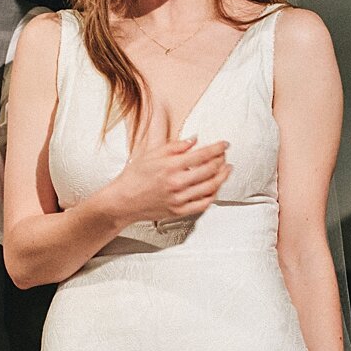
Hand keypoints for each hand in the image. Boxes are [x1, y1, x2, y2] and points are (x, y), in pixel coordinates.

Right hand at [101, 135, 230, 224]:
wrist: (123, 201)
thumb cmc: (135, 176)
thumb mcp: (152, 154)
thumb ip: (175, 146)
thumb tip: (195, 140)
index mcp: (170, 166)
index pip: (202, 155)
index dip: (218, 148)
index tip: (225, 144)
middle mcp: (177, 182)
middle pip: (210, 170)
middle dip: (222, 161)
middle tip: (225, 156)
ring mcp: (179, 199)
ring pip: (211, 187)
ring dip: (222, 177)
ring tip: (227, 169)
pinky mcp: (179, 211)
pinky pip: (203, 204)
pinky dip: (213, 194)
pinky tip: (215, 187)